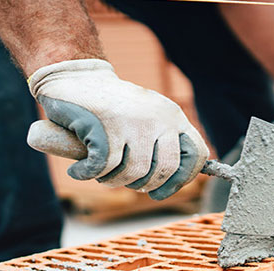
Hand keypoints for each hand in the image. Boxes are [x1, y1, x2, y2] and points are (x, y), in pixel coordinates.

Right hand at [28, 59, 208, 199]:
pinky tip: (79, 170)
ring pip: (134, 172)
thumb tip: (174, 182)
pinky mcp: (106, 126)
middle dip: (144, 185)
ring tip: (101, 174)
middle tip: (126, 183)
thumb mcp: (148, 117)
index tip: (160, 191)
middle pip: (165, 169)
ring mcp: (133, 121)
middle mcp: (159, 117)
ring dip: (113, 181)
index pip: (196, 154)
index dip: (182, 179)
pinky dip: (88, 173)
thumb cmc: (113, 107)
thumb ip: (164, 143)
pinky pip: (104, 167)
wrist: (77, 77)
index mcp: (173, 116)